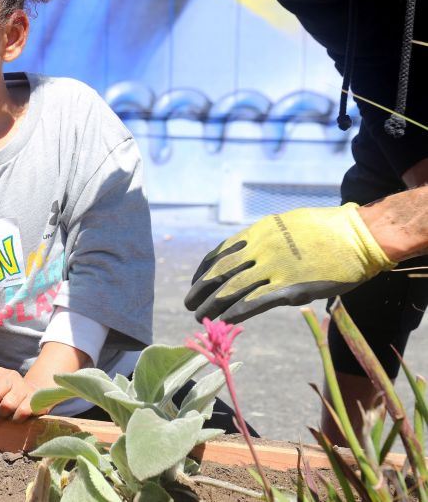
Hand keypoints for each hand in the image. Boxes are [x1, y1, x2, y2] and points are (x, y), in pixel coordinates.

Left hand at [0, 366, 41, 423]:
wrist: (31, 395)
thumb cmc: (2, 396)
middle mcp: (10, 376)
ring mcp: (23, 386)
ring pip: (7, 405)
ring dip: (1, 417)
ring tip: (0, 420)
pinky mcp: (35, 398)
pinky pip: (22, 412)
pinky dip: (15, 419)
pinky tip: (13, 419)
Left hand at [185, 203, 394, 322]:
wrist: (358, 236)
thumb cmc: (326, 230)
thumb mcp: (286, 226)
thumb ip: (265, 239)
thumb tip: (250, 252)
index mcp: (258, 233)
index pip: (220, 254)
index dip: (204, 271)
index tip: (195, 282)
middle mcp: (260, 249)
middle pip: (220, 273)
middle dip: (201, 290)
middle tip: (189, 304)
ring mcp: (275, 268)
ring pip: (232, 289)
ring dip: (212, 305)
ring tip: (199, 317)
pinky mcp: (290, 288)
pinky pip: (255, 302)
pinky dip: (236, 313)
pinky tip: (224, 321)